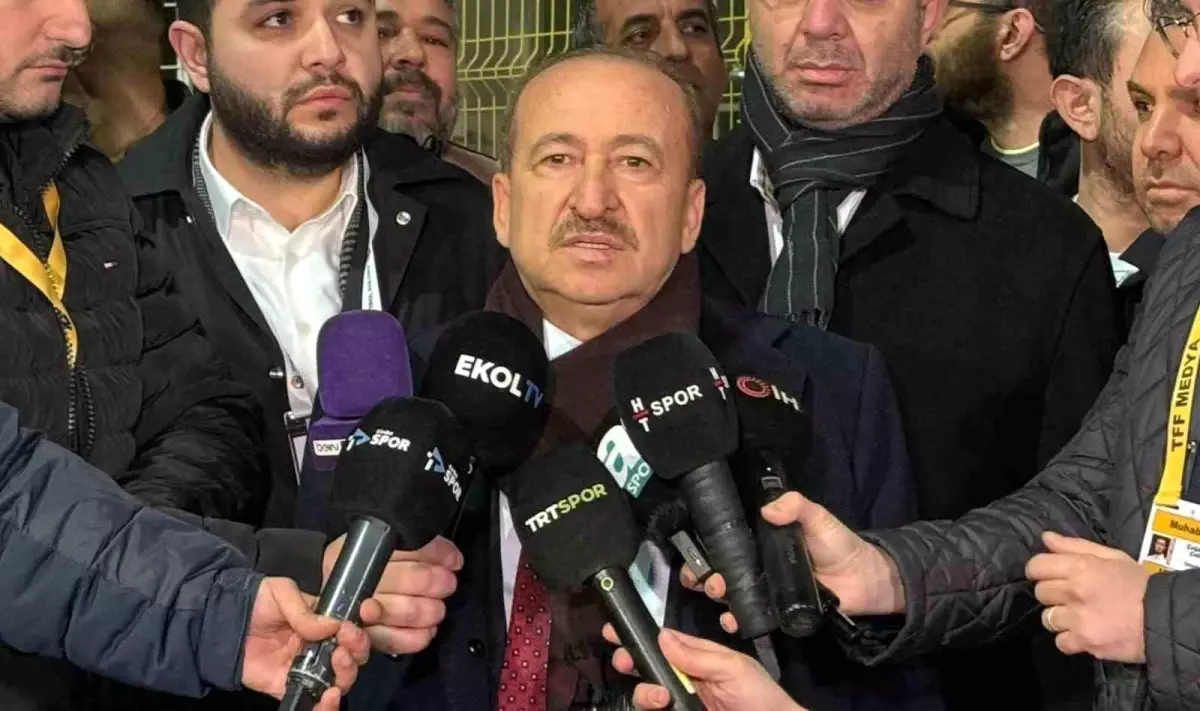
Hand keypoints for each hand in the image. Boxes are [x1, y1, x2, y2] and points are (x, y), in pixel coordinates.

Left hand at [241, 577, 370, 709]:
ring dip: (346, 675)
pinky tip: (329, 696)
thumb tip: (333, 625)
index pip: (351, 632)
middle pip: (352, 658)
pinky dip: (325, 705)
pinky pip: (312, 701)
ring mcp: (305, 669)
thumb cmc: (254, 601)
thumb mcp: (281, 592)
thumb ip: (305, 610)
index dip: (357, 633)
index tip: (348, 630)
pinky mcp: (287, 687)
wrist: (220, 622)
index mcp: (323, 623)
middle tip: (344, 648)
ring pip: (339, 680)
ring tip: (338, 663)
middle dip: (356, 653)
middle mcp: (320, 647)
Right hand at [323, 534, 462, 654]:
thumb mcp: (386, 546)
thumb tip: (452, 558)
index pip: (409, 549)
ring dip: (431, 609)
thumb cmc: (365, 567)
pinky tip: (428, 629)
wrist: (324, 594)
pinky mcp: (370, 638)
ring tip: (438, 606)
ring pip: (408, 610)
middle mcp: (363, 582)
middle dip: (437, 582)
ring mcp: (364, 613)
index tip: (453, 561)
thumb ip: (418, 547)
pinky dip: (419, 636)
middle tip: (447, 583)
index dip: (438, 555)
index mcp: (365, 553)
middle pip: (410, 579)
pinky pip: (398, 640)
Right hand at [603, 624, 807, 710]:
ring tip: (661, 698)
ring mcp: (681, 702)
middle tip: (625, 663)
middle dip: (631, 662)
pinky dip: (650, 708)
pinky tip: (661, 707)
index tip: (614, 633)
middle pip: (647, 667)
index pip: (663, 642)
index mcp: (698, 657)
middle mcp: (685, 679)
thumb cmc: (759, 696)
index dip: (639, 636)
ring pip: (647, 694)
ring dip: (645, 692)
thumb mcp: (733, 668)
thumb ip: (697, 655)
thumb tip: (661, 636)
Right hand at [680, 492, 904, 624]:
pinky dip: (737, 619)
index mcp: (761, 542)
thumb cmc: (838, 543)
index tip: (695, 552)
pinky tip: (732, 620)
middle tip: (708, 578)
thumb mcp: (818, 518)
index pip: (726, 544)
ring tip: (719, 593)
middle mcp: (757, 566)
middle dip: (704, 575)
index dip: (706, 548)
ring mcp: (765, 590)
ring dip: (718, 596)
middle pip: (720, 571)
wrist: (864, 579)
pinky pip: (751, 616)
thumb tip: (768, 508)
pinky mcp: (776, 612)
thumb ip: (796, 506)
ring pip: (731, 594)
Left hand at [1026, 532, 1149, 662]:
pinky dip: (1070, 641)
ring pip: (1047, 618)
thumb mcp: (1112, 557)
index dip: (1038, 571)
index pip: (1036, 566)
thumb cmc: (1140, 585)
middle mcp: (1075, 591)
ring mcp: (1079, 619)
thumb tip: (1046, 538)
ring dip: (1060, 618)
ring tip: (1080, 616)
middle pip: (1040, 593)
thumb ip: (1075, 546)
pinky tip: (1084, 634)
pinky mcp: (1086, 642)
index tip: (1047, 575)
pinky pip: (1060, 642)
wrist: (1164, 618)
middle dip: (1053, 594)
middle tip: (1072, 597)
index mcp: (1081, 567)